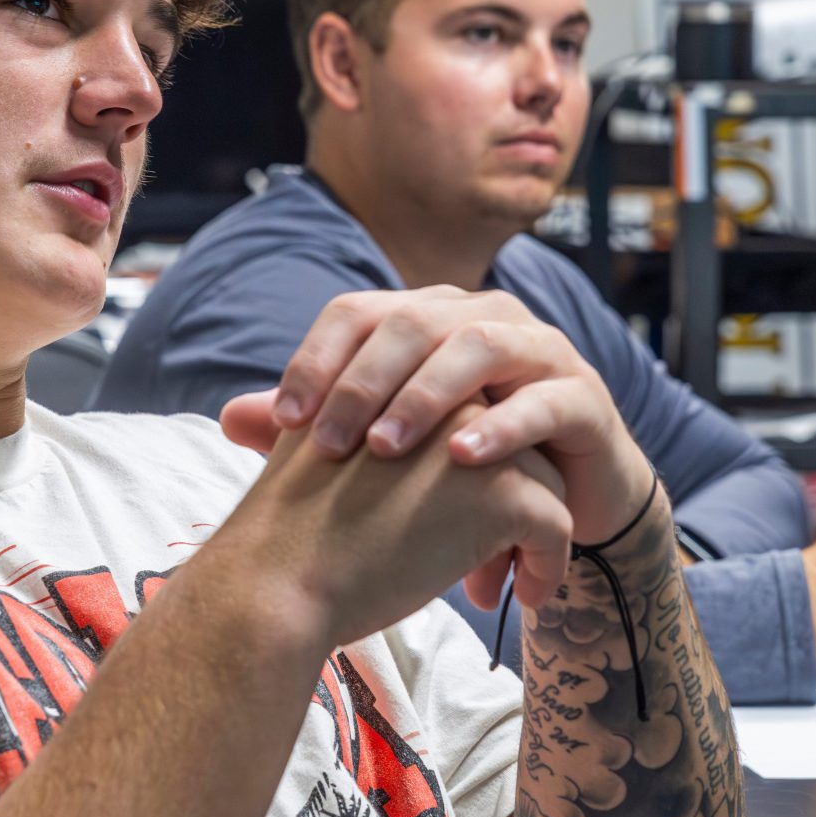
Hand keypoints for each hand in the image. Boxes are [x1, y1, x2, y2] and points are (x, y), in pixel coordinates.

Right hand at [209, 402, 573, 651]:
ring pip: (545, 483)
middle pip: (511, 445)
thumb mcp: (304, 453)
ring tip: (507, 582)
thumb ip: (323, 425)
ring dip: (534, 536)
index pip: (468, 417)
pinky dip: (549, 565)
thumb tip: (257, 415)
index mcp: (401, 381)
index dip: (468, 472)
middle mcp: (445, 396)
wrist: (277, 579)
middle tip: (487, 564)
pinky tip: (527, 598)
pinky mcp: (505, 492)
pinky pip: (556, 527)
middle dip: (507, 503)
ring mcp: (478, 441)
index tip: (451, 523)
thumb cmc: (286, 531)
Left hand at [219, 287, 654, 560]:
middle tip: (325, 444)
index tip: (281, 421)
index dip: (317, 359)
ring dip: (427, 396)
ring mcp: (541, 351)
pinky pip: (546, 399)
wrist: (568, 503)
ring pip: (481, 346)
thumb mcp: (394, 448)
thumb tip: (229, 416)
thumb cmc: (465, 468)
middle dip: (363, 383)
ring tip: (386, 450)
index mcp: (429, 319)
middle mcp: (484, 318)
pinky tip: (465, 458)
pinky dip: (504, 427)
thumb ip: (322, 425)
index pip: (358, 314)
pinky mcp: (585, 397)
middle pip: (414, 323)